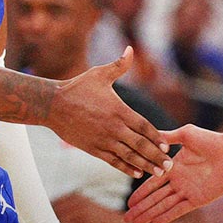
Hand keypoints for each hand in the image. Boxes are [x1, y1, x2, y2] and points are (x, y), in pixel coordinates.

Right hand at [49, 46, 171, 177]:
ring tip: (158, 173)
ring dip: (145, 165)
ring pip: (129, 156)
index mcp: (118, 110)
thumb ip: (119, 65)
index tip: (166, 146)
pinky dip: (126, 168)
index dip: (156, 137)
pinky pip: (113, 161)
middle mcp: (113, 127)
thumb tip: (130, 49)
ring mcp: (103, 140)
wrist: (53, 105)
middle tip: (169, 165)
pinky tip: (137, 173)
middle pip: (140, 144)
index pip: (144, 126)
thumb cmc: (77, 87)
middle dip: (156, 156)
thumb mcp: (99, 74)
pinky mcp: (93, 149)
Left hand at [52, 193, 115, 222]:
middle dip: (49, 217)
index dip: (48, 208)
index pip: (57, 201)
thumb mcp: (82, 203)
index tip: (40, 213)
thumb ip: (70, 203)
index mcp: (75, 196)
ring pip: (62, 219)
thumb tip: (54, 207)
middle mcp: (77, 202)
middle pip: (57, 209)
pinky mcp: (83, 222)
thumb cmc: (93, 212)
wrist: (109, 219)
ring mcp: (80, 212)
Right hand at [125, 124, 222, 222]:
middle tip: (127, 219)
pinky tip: (155, 222)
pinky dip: (167, 216)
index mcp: (174, 168)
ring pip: (164, 205)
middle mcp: (179, 182)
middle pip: (155, 198)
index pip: (152, 183)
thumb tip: (151, 134)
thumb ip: (168, 137)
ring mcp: (188, 191)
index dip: (140, 193)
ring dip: (150, 214)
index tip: (129, 202)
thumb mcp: (186, 134)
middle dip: (141, 208)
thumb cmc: (211, 140)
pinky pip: (179, 209)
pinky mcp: (198, 199)